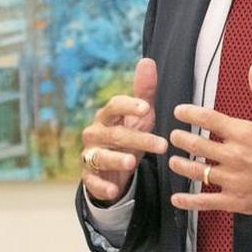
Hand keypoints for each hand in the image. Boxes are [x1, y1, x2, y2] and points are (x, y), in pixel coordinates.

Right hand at [81, 58, 167, 203]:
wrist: (113, 167)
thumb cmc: (128, 133)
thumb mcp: (139, 115)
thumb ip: (144, 91)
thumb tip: (147, 60)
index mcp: (107, 116)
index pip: (115, 106)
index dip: (130, 105)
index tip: (147, 108)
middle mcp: (95, 133)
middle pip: (115, 134)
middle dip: (139, 139)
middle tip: (162, 145)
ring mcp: (90, 155)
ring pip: (101, 157)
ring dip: (117, 160)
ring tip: (132, 163)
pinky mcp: (88, 177)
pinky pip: (92, 182)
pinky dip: (102, 187)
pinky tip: (113, 190)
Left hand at [167, 62, 251, 216]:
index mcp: (244, 133)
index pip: (208, 119)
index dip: (190, 113)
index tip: (179, 112)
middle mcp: (234, 156)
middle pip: (197, 144)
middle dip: (181, 139)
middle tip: (174, 136)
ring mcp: (233, 180)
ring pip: (197, 172)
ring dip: (181, 165)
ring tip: (174, 161)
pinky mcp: (236, 201)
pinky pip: (206, 201)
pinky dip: (189, 201)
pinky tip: (177, 198)